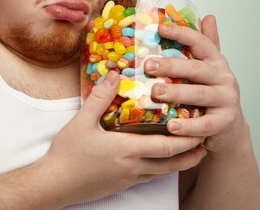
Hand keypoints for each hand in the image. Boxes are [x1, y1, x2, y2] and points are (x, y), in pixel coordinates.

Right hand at [42, 70, 205, 206]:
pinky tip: (160, 161)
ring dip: (178, 163)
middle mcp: (132, 167)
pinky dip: (161, 169)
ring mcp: (128, 178)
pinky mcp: (121, 185)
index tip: (200, 129)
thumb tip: (114, 74)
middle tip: (204, 143)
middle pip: (171, 163)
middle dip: (190, 154)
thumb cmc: (67, 154)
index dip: (186, 139)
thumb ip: (100, 97)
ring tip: (190, 152)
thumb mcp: (82, 121)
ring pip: (162, 172)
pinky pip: (148, 177)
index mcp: (126, 149)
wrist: (54, 184)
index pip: (166, 146)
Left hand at [144, 15, 243, 152]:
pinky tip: (171, 126)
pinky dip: (187, 126)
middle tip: (148, 65)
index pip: (200, 42)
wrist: (230, 128)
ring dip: (176, 93)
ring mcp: (226, 100)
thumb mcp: (209, 67)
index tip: (160, 28)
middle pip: (196, 69)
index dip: (181, 33)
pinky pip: (204, 124)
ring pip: (199, 95)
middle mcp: (223, 78)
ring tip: (155, 92)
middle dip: (171, 66)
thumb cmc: (212, 93)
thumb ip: (207, 43)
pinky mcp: (224, 122)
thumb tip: (207, 16)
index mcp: (216, 61)